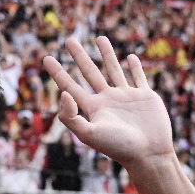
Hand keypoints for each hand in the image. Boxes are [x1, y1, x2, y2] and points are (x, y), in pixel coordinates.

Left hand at [42, 36, 173, 166]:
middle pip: (89, 72)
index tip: (45, 57)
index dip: (57, 72)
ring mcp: (126, 97)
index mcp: (92, 108)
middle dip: (79, 56)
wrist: (148, 155)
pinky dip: (135, 67)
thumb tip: (63, 94)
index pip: (69, 86)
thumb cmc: (118, 147)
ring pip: (113, 69)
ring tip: (99, 38)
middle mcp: (107, 100)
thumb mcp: (89, 134)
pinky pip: (138, 77)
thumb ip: (71, 116)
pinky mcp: (145, 96)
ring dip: (107, 54)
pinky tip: (130, 57)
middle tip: (69, 40)